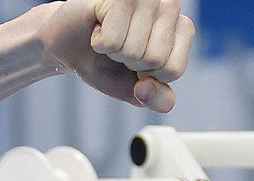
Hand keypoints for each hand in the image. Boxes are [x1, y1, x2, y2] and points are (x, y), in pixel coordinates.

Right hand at [38, 0, 194, 112]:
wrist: (71, 48)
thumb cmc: (108, 65)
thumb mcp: (139, 91)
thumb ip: (159, 99)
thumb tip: (145, 87)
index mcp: (182, 29)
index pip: (173, 70)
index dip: (149, 77)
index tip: (138, 64)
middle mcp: (169, 6)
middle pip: (154, 59)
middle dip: (130, 64)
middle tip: (121, 48)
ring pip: (134, 50)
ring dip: (114, 52)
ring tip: (110, 36)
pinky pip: (113, 40)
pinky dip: (100, 43)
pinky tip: (98, 28)